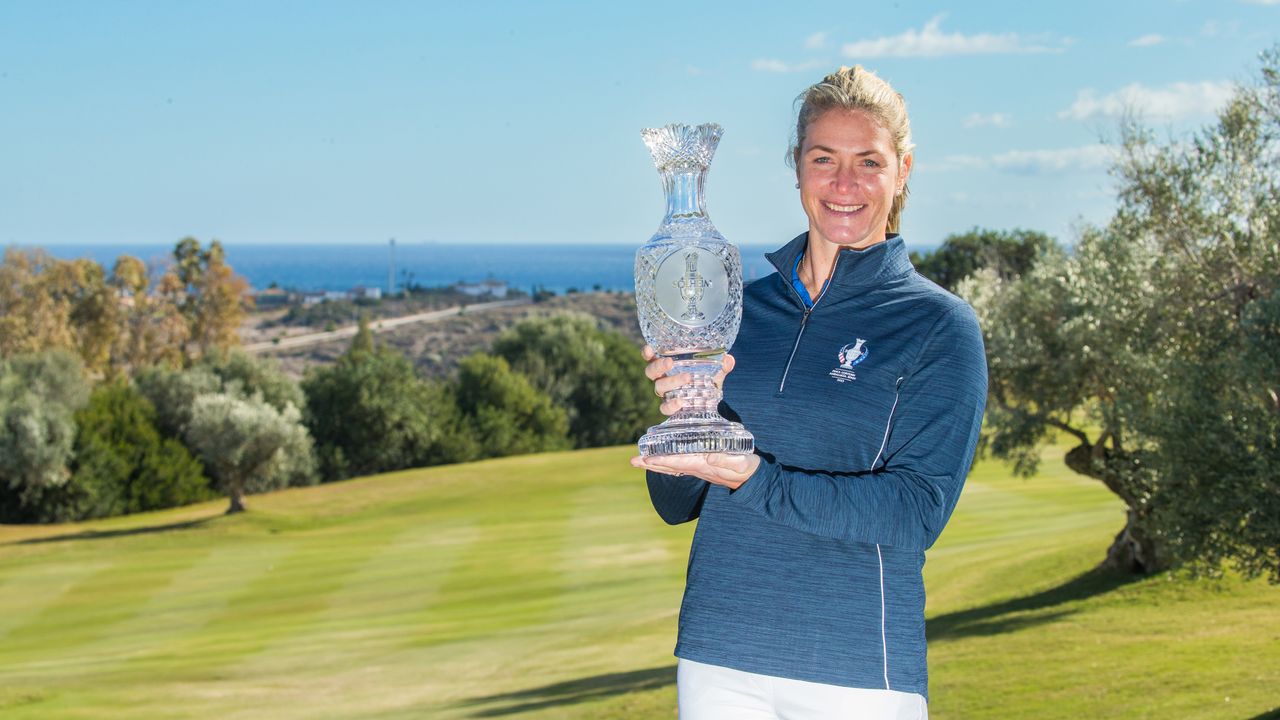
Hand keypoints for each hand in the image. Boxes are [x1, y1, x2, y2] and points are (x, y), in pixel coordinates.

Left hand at [630, 452, 760, 490]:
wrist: (754, 481)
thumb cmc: (748, 469)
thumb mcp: (741, 462)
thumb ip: (726, 460)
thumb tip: (709, 457)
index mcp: (703, 466)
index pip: (677, 463)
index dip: (661, 460)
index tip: (645, 459)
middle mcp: (697, 468)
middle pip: (669, 466)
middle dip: (651, 464)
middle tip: (632, 461)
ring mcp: (699, 468)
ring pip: (672, 466)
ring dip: (656, 464)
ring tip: (640, 461)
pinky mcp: (703, 466)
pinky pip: (679, 465)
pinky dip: (667, 463)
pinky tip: (662, 461)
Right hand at [641, 345, 735, 415]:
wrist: (711, 403)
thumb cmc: (706, 381)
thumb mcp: (714, 372)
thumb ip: (721, 366)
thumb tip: (728, 359)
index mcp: (668, 367)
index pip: (652, 358)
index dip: (647, 354)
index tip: (649, 349)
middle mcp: (663, 379)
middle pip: (651, 372)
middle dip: (658, 366)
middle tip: (670, 362)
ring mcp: (666, 394)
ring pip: (659, 387)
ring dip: (672, 381)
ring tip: (688, 378)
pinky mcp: (670, 408)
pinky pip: (665, 408)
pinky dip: (671, 405)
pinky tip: (681, 402)